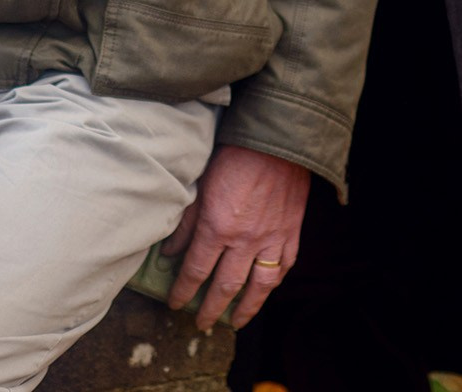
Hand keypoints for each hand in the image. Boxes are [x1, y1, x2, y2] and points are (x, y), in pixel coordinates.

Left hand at [161, 144, 309, 330]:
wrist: (276, 137)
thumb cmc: (234, 153)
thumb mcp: (201, 182)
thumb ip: (186, 220)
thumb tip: (169, 251)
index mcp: (217, 226)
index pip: (195, 271)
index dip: (183, 291)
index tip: (175, 303)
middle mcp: (244, 240)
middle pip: (225, 286)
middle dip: (210, 309)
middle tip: (201, 323)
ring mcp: (271, 239)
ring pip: (258, 286)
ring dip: (246, 309)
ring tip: (235, 322)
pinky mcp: (291, 232)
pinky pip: (284, 266)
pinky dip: (274, 282)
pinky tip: (266, 290)